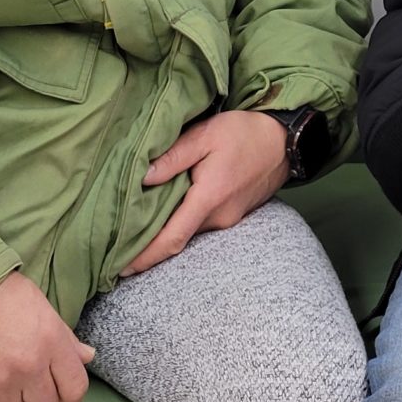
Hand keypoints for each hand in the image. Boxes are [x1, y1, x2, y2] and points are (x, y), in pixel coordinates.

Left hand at [122, 109, 289, 275]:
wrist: (284, 140)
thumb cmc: (244, 132)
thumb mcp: (205, 135)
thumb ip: (173, 157)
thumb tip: (143, 178)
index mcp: (209, 198)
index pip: (172, 238)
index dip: (145, 257)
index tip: (121, 268)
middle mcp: (219, 217)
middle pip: (177, 238)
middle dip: (149, 244)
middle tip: (116, 244)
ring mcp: (228, 219)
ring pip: (190, 230)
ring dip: (167, 230)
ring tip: (137, 224)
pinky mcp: (233, 214)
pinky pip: (202, 223)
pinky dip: (182, 221)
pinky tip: (169, 211)